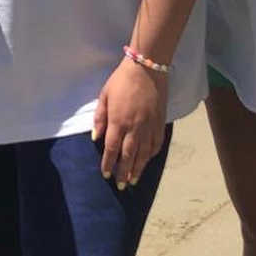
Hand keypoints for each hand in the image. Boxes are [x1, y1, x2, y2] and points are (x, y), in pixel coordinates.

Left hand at [93, 56, 166, 187]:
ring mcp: (149, 126)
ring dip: (139, 168)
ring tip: (134, 180)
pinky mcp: (160, 122)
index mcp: (118, 121)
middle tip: (121, 186)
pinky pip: (157, 144)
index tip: (106, 174)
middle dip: (123, 172)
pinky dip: (152, 155)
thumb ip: (100, 118)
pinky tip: (148, 161)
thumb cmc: (121, 81)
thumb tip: (96, 138)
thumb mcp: (104, 96)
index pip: (112, 149)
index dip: (108, 164)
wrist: (147, 68)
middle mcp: (135, 128)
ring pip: (144, 154)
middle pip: (128, 156)